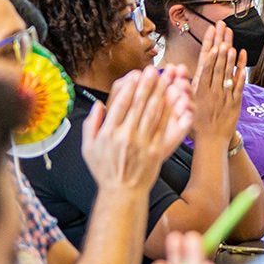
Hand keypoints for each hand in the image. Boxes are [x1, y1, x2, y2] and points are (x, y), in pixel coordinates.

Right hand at [83, 67, 192, 195]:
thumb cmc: (105, 170)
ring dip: (161, 94)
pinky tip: (175, 101)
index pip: (120, 104)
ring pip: (154, 113)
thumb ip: (91, 125)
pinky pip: (165, 128)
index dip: (129, 87)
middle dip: (147, 85)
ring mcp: (143, 144)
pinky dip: (170, 113)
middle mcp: (126, 137)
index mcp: (109, 133)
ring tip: (166, 79)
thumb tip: (99, 106)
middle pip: (139, 105)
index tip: (135, 74)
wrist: (122, 193)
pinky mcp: (157, 151)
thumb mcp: (88, 148)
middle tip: (153, 70)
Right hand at [187, 23, 243, 144]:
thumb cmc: (194, 125)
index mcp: (199, 90)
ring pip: (228, 71)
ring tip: (230, 38)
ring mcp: (225, 95)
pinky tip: (242, 55)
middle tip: (222, 27)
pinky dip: (241, 68)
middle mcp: (213, 90)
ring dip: (230, 53)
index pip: (205, 65)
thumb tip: (178, 70)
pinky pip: (239, 82)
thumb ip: (183, 88)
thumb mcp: (184, 106)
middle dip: (220, 43)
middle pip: (217, 63)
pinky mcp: (235, 101)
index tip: (212, 35)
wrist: (211, 143)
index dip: (209, 49)